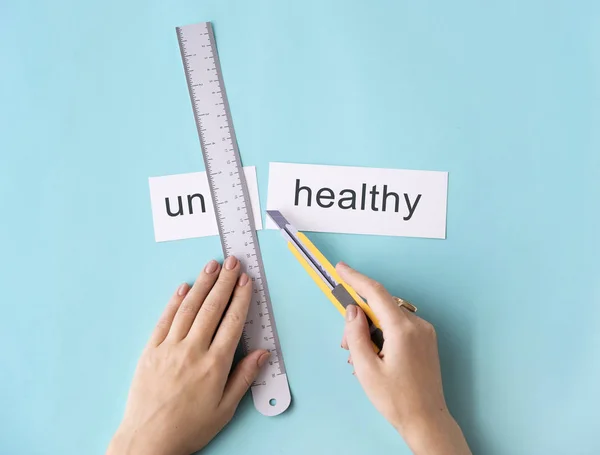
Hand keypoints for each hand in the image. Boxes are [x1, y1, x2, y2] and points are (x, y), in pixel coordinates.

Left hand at [107, 257, 268, 454]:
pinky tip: (183, 288)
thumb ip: (244, 377)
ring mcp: (169, 348)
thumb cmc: (188, 428)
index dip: (240, 297)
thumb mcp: (225, 409)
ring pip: (189, 308)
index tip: (246, 280)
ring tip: (211, 266)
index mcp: (215, 365)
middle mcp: (193, 350)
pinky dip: (175, 301)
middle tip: (232, 262)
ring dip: (202, 284)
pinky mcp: (151, 350)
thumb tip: (263, 353)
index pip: (232, 322)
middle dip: (224, 281)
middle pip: (212, 308)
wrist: (148, 441)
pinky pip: (164, 319)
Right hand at [337, 262, 470, 454]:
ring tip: (359, 357)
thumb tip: (352, 311)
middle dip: (359, 318)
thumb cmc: (396, 399)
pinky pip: (398, 326)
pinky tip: (374, 355)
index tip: (340, 268)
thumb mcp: (366, 369)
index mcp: (402, 330)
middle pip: (380, 306)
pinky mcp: (426, 340)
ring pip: (388, 316)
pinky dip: (382, 334)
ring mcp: (424, 332)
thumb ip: (356, 335)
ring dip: (370, 329)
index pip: (375, 293)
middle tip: (346, 345)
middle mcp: (417, 325)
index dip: (356, 278)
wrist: (426, 420)